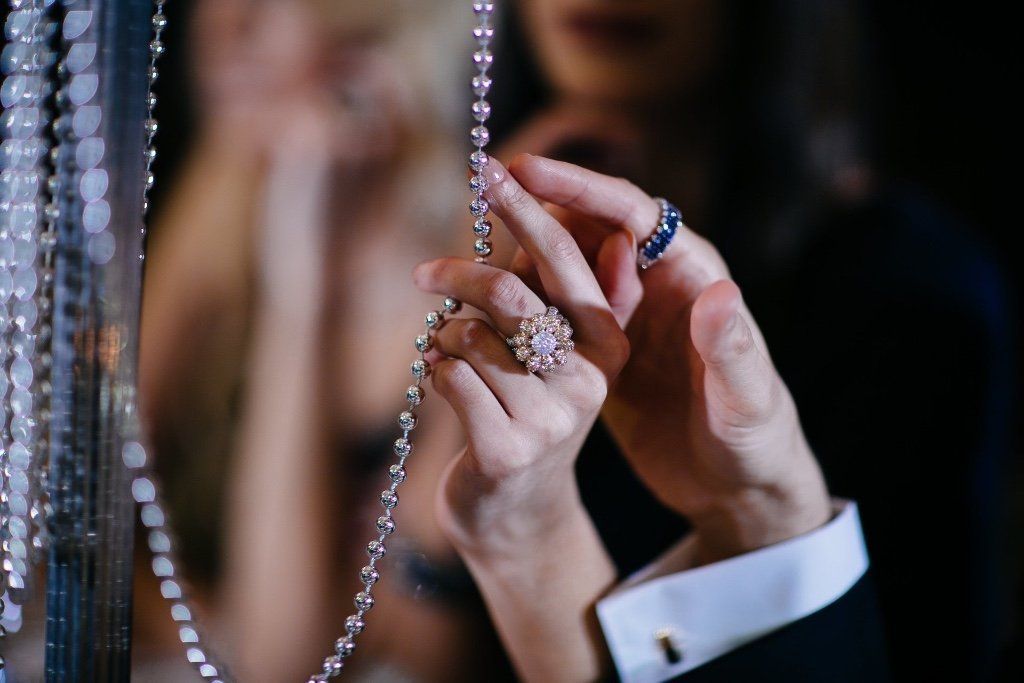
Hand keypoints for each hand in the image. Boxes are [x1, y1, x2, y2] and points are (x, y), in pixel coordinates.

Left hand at [412, 158, 640, 680]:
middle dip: (460, 274)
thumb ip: (576, 297)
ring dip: (446, 338)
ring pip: (472, 336)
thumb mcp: (562, 357)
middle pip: (512, 293)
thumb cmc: (529, 413)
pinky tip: (440, 382)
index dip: (528, 210)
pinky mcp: (505, 450)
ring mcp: (549, 420)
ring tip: (448, 356)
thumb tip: (614, 234)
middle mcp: (588, 380)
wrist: (516, 508)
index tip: (492, 168)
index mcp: (608, 345)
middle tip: (426, 274)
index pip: (567, 260)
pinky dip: (432, 370)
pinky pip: (449, 378)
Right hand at [508, 154, 831, 563]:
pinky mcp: (604, 349)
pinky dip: (520, 301)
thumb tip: (718, 290)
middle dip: (535, 205)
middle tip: (481, 188)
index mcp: (692, 276)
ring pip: (563, 266)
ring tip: (468, 254)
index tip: (522, 171)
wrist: (737, 483)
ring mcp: (626, 315)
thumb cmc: (754, 439)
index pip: (631, 213)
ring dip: (518, 254)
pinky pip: (554, 309)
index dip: (577, 186)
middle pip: (588, 227)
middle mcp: (656, 284)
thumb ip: (733, 347)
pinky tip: (482, 307)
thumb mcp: (745, 400)